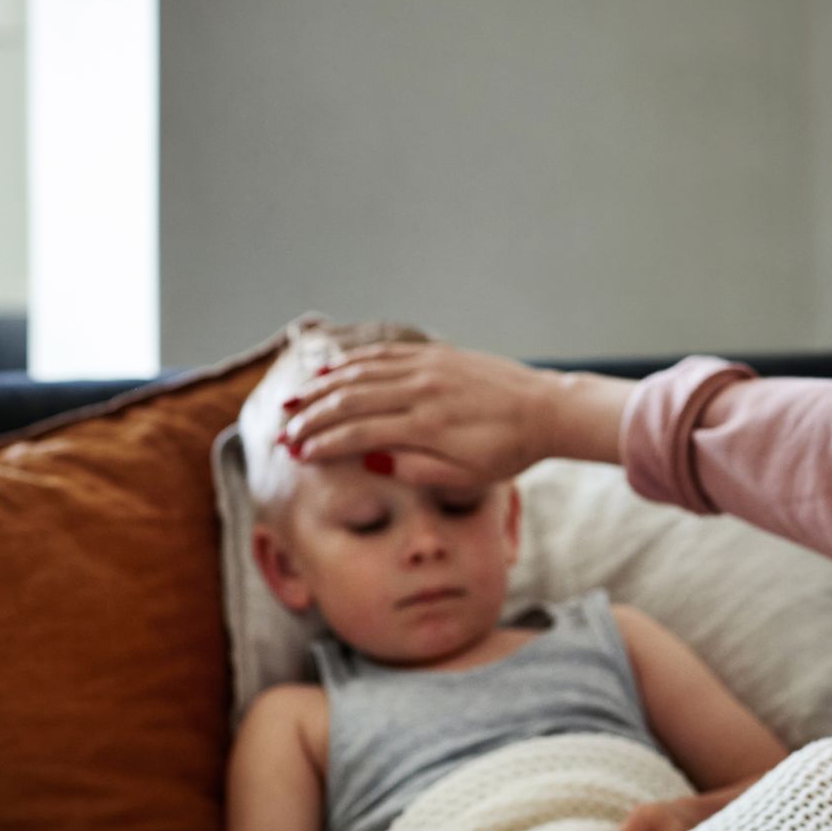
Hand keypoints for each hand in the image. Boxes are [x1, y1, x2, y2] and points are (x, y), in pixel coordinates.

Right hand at [280, 340, 560, 488]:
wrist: (546, 410)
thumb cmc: (509, 451)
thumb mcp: (466, 476)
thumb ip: (417, 470)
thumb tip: (371, 460)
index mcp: (427, 426)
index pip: (359, 432)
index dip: (323, 443)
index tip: (297, 454)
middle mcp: (422, 391)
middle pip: (350, 399)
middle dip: (312, 416)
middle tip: (284, 432)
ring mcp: (428, 367)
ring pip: (361, 373)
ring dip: (322, 387)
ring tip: (293, 401)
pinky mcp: (436, 354)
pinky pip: (384, 354)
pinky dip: (352, 362)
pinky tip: (331, 371)